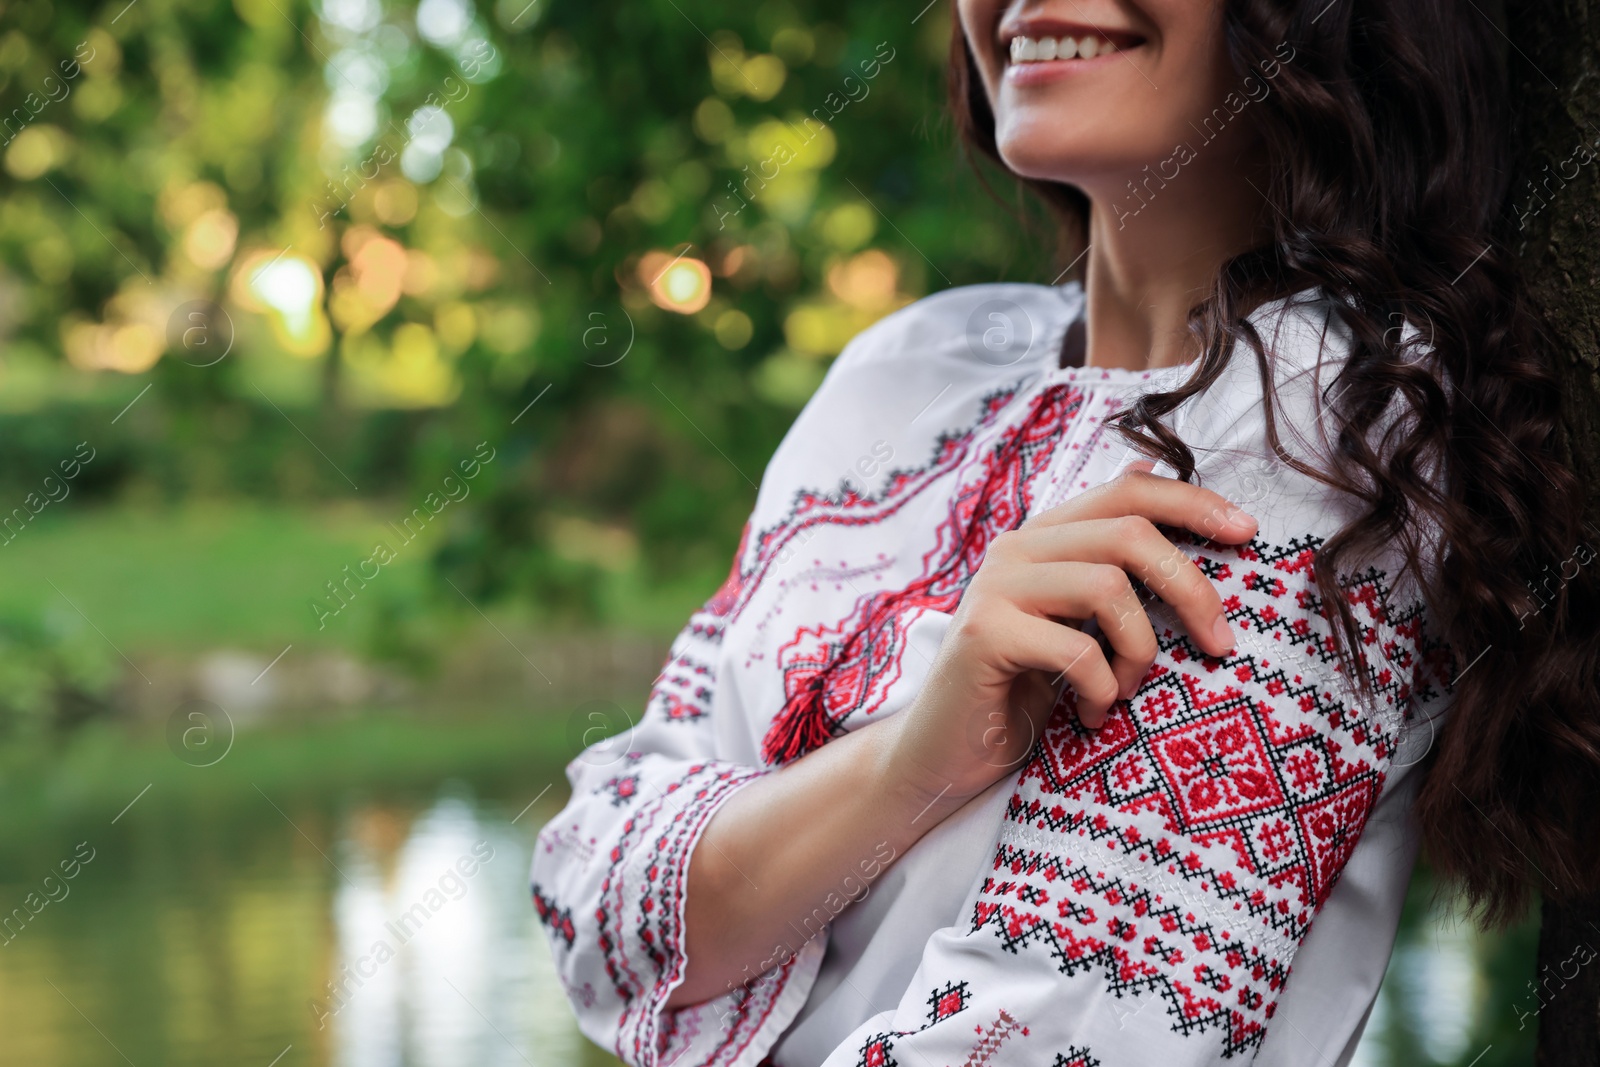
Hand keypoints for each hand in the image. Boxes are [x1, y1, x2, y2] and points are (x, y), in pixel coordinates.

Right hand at [882, 462, 1257, 803]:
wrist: (943, 756)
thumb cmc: (1020, 693)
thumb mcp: (1075, 623)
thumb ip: (1107, 565)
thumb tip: (1158, 486)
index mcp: (1042, 538)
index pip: (1126, 490)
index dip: (1193, 503)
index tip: (1248, 533)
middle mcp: (1015, 549)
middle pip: (1130, 535)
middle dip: (1192, 590)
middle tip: (1221, 645)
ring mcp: (994, 588)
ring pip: (1109, 587)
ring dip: (1140, 652)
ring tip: (1129, 693)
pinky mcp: (985, 635)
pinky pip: (1077, 650)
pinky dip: (1104, 690)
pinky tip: (1094, 717)